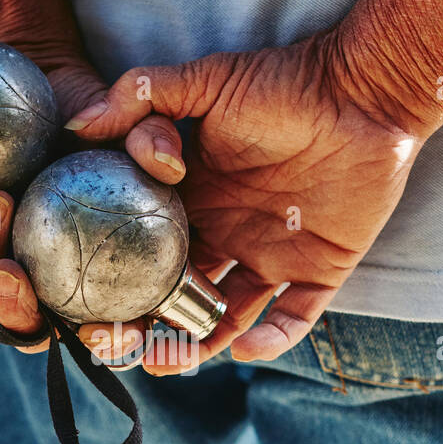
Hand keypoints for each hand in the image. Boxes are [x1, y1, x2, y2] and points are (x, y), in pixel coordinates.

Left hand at [0, 51, 186, 354]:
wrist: (43, 81)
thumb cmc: (102, 111)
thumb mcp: (140, 121)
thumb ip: (156, 139)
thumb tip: (166, 161)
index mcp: (98, 280)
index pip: (109, 330)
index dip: (109, 343)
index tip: (103, 331)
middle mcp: (45, 282)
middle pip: (29, 326)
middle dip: (18, 315)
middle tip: (12, 274)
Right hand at [68, 31, 431, 370]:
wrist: (363, 91)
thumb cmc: (285, 82)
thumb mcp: (206, 82)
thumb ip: (142, 97)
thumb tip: (78, 125)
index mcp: (193, 199)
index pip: (145, 250)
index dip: (118, 278)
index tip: (87, 302)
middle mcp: (226, 234)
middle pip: (176, 295)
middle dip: (146, 326)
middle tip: (118, 346)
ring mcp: (271, 257)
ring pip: (225, 318)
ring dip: (197, 345)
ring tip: (170, 361)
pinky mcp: (319, 271)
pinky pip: (293, 318)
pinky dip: (273, 339)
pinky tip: (247, 345)